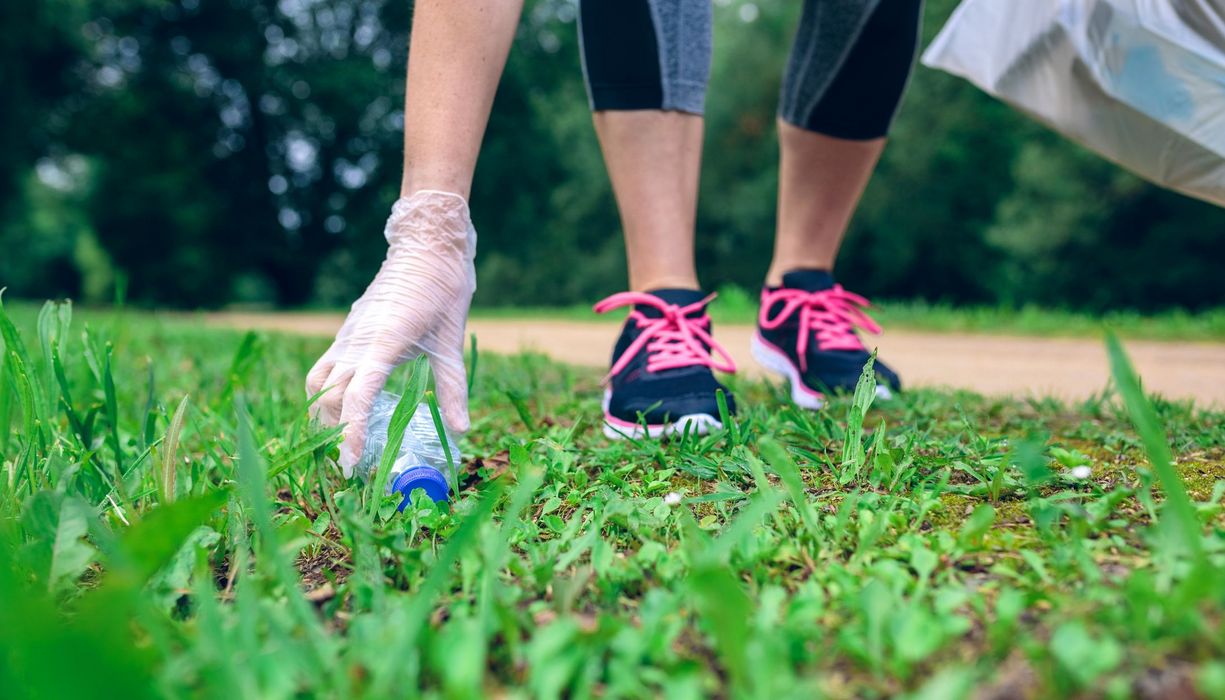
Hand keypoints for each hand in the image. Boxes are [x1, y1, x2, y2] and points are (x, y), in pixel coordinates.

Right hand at [306, 190, 475, 474]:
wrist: (427, 245)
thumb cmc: (444, 289)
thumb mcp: (451, 342)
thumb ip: (452, 388)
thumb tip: (462, 430)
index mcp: (382, 345)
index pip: (356, 399)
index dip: (351, 434)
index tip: (353, 463)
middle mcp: (356, 341)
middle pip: (328, 397)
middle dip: (333, 433)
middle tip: (350, 465)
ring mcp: (348, 334)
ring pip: (318, 382)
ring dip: (323, 413)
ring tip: (341, 440)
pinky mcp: (348, 330)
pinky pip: (326, 367)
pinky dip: (328, 392)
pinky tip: (347, 408)